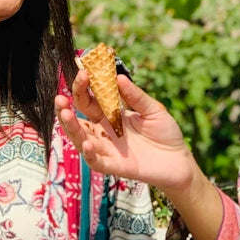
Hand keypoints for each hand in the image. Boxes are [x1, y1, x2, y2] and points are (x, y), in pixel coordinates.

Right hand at [56, 69, 196, 193]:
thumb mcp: (152, 109)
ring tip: (66, 114)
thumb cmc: (165, 132)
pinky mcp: (115, 166)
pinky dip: (89, 154)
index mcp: (111, 115)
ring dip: (71, 128)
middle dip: (66, 108)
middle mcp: (104, 131)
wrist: (179, 159)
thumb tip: (119, 77)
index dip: (83, 88)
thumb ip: (135, 96)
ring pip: (81, 140)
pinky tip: (87, 143)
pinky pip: (96, 161)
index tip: (82, 73)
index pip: (89, 100)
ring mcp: (108, 149)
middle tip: (60, 97)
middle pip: (78, 120)